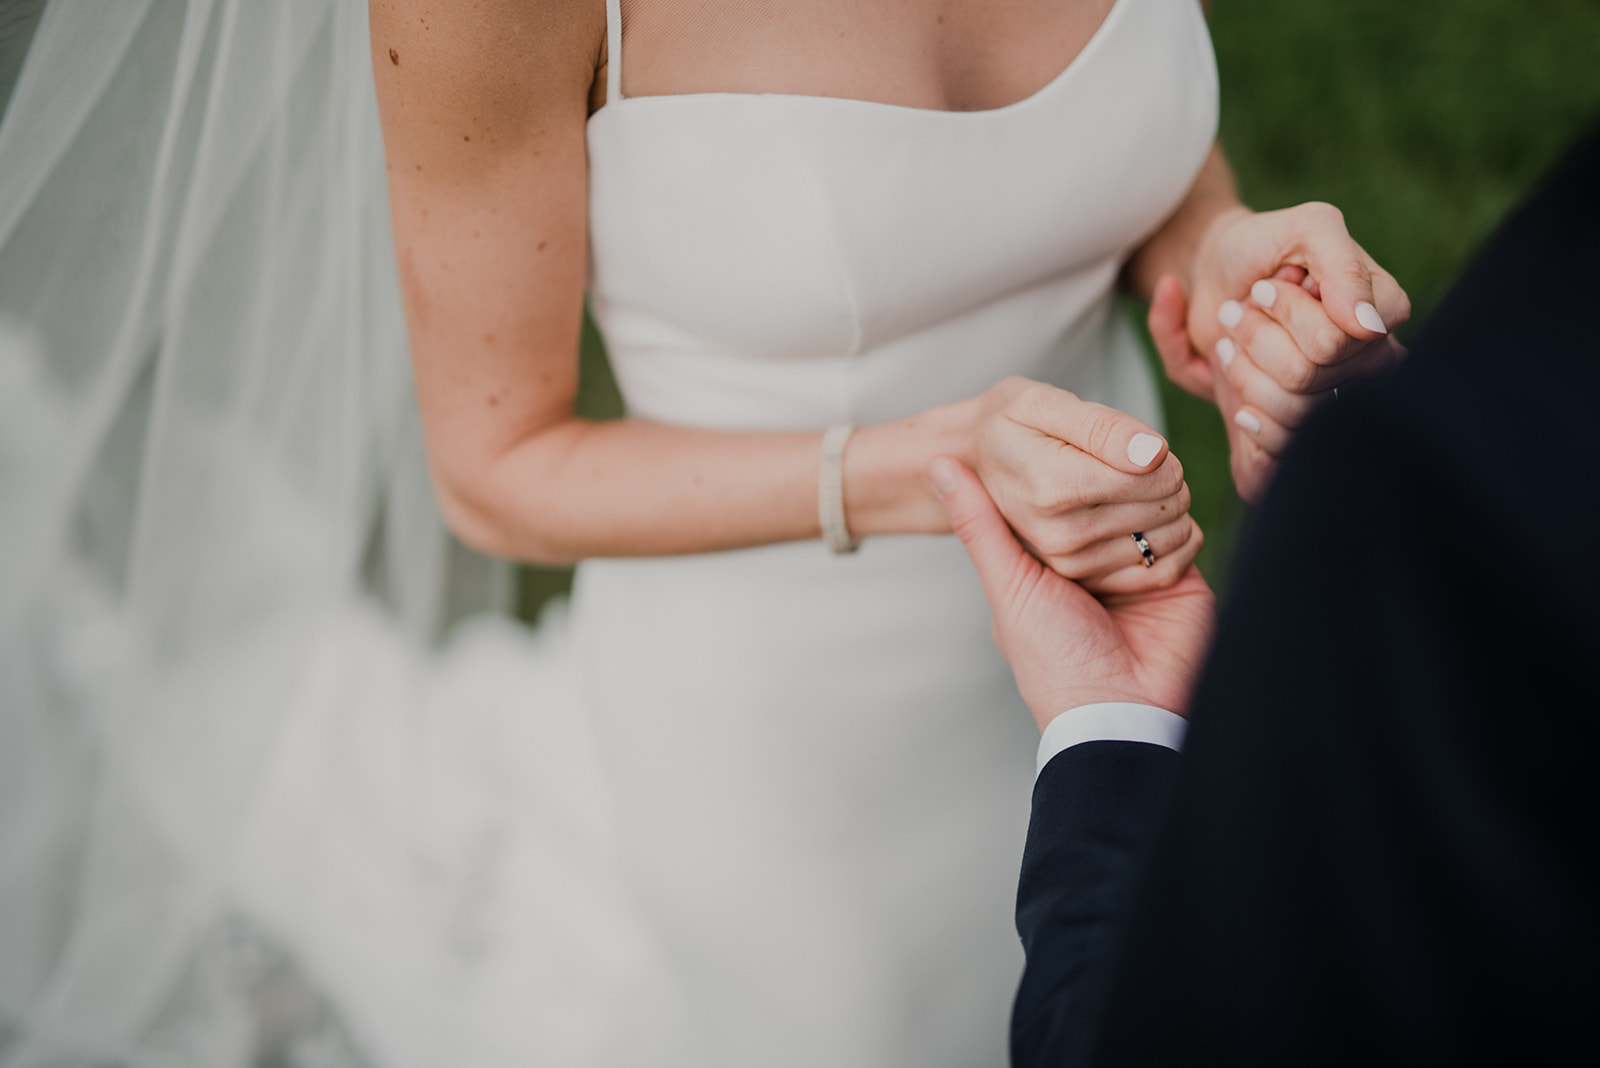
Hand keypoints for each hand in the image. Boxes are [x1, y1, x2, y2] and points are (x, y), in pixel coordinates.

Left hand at [929, 456, 1215, 730]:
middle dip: (1109, 488)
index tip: (1059, 441)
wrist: (1124, 711)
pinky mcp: (1181, 579)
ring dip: (1144, 510)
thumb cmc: (1055, 660)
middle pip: (1107, 499)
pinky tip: (1157, 546)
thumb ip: (980, 525)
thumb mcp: (1008, 584)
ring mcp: (1139, 569)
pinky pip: (1186, 536)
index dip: (1059, 475)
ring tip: (1136, 516)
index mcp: (1050, 563)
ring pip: (1149, 509)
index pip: (1058, 499)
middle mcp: (1095, 563)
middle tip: (1108, 471)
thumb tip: (940, 464)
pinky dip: (1173, 540)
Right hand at [970, 377, 1198, 595]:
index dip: (1162, 456)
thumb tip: (1153, 453)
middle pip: (1165, 508)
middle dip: (1166, 481)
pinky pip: (1160, 570)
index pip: (1154, 477)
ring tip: (1136, 492)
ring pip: (1167, 538)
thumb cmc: (1009, 426)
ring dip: (1168, 512)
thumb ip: (1102, 427)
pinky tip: (1144, 521)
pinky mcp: (1081, 578)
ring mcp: (1070, 562)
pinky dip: (1166, 544)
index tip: (1140, 447)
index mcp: (1053, 486)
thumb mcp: (1042, 403)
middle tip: (1136, 467)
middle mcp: (1060, 533)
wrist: (971, 464)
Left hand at [1148, 203, 1410, 501]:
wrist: (1209, 272)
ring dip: (1239, 366)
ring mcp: (1328, 400)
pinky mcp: (1289, 430)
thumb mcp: (1308, 228)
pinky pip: (1271, 449)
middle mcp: (1364, 366)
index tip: (1270, 284)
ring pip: (1287, 412)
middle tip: (1241, 308)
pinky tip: (1226, 377)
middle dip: (1257, 336)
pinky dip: (1234, 404)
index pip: (1337, 341)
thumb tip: (1370, 327)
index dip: (1292, 312)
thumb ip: (1344, 265)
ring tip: (1229, 337)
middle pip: (1306, 377)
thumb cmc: (1262, 245)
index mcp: (1381, 317)